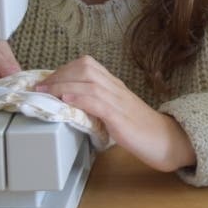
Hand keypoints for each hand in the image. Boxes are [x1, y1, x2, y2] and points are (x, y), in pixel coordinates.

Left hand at [35, 55, 195, 172]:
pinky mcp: (121, 117)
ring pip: (88, 81)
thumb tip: (70, 108)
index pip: (87, 65)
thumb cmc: (141, 131)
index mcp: (115, 86)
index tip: (46, 82)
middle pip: (85, 68)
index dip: (63, 70)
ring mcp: (120, 101)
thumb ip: (97, 107)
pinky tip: (66, 101)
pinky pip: (98, 101)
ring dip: (62, 85)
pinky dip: (79, 98)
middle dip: (59, 75)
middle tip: (41, 88)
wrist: (166, 141)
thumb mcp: (115, 113)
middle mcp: (117, 88)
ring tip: (45, 93)